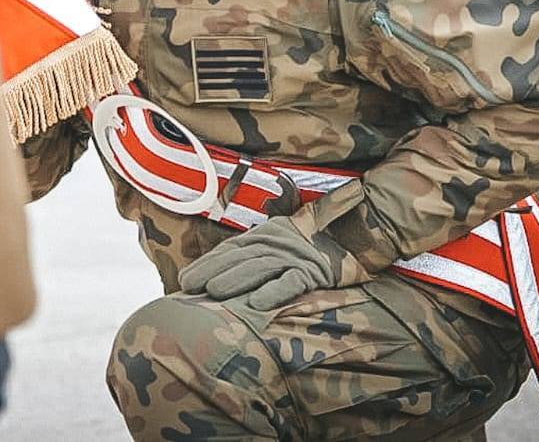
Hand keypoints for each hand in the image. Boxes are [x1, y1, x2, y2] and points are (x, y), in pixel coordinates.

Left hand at [177, 217, 340, 311]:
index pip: (230, 250)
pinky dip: (274, 293)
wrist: (354, 233)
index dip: (206, 263)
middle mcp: (276, 243)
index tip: (184, 279)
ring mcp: (294, 257)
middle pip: (239, 257)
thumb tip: (220, 277)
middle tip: (188, 286)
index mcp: (264, 235)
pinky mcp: (314, 272)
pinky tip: (256, 304)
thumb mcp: (279, 242)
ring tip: (213, 291)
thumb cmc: (310, 245)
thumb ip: (254, 255)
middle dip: (212, 270)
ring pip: (260, 268)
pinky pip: (292, 283)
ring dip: (236, 279)